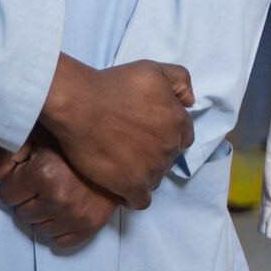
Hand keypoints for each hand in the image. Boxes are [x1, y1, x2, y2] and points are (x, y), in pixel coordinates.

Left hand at [0, 142, 117, 249]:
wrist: (118, 147)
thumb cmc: (75, 140)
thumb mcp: (39, 135)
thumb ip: (9, 152)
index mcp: (43, 174)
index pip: (7, 195)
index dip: (16, 183)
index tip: (30, 173)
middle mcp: (58, 198)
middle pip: (22, 213)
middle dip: (29, 199)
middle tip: (46, 182)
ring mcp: (76, 215)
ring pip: (39, 229)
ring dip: (44, 214)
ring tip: (58, 194)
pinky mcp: (91, 226)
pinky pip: (61, 241)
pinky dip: (60, 228)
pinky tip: (67, 210)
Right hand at [39, 56, 193, 209]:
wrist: (80, 106)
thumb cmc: (114, 85)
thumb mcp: (154, 70)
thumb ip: (180, 80)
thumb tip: (190, 101)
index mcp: (178, 122)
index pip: (183, 135)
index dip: (166, 133)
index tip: (148, 132)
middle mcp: (170, 147)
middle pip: (169, 157)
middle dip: (155, 152)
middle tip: (132, 145)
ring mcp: (152, 169)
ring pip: (156, 178)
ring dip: (145, 173)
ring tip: (124, 164)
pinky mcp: (131, 186)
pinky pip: (142, 200)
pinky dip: (135, 196)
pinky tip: (123, 186)